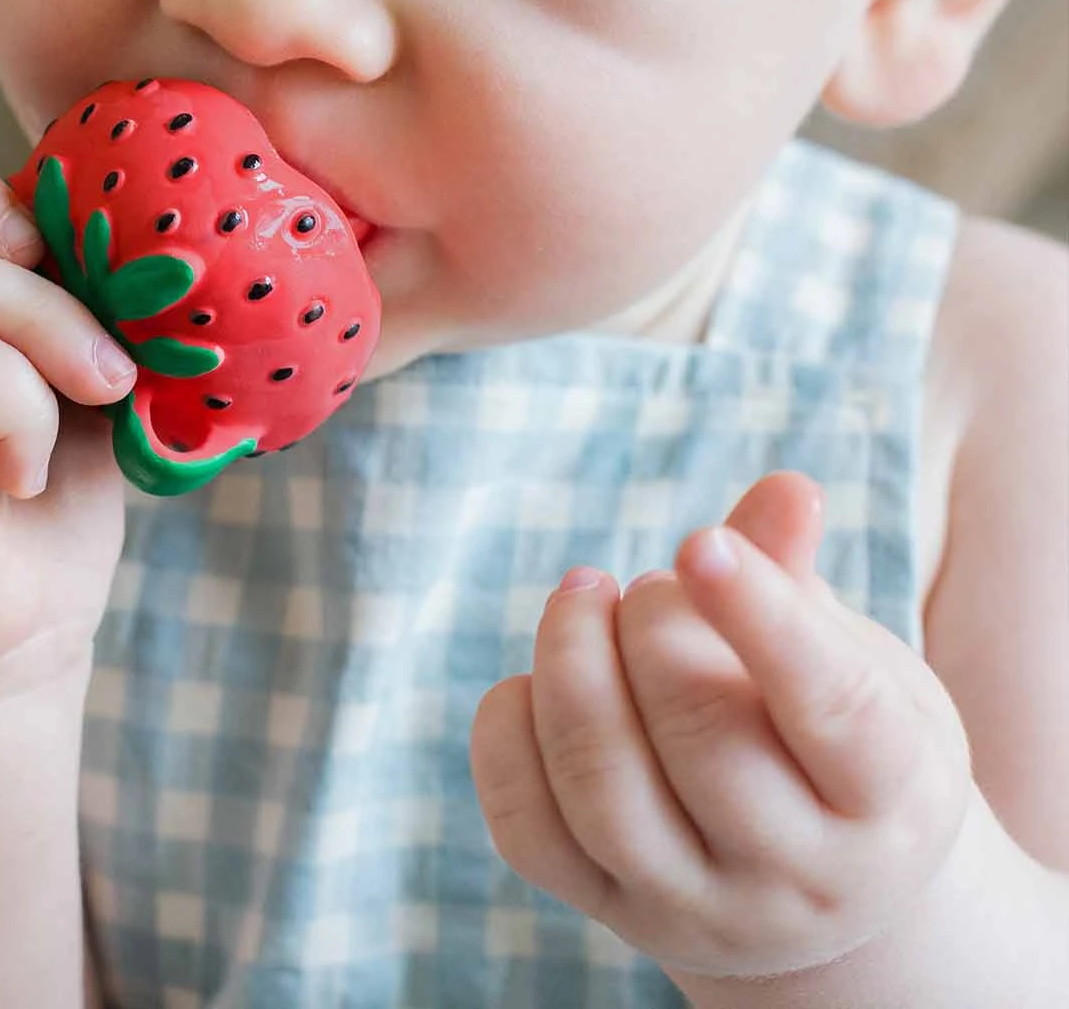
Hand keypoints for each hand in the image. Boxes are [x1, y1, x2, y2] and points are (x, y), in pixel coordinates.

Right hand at [0, 148, 135, 682]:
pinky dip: (5, 403)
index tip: (64, 243)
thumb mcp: (68, 394)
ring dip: (40, 335)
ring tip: (91, 403)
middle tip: (103, 348)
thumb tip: (132, 243)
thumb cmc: (28, 533)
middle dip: (32, 258)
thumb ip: (69, 315)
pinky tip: (20, 471)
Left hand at [470, 473, 973, 981]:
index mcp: (891, 797)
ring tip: (581, 595)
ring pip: (601, 786)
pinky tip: (534, 678)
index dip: (760, 614)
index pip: (831, 706)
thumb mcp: (850, 658)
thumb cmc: (834, 730)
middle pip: (701, 739)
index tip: (697, 540)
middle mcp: (800, 877)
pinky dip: (508, 732)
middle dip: (654, 627)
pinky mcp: (607, 910)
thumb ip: (796, 577)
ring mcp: (695, 908)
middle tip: (651, 585)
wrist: (816, 880)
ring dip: (570, 662)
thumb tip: (786, 489)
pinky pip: (526, 826)